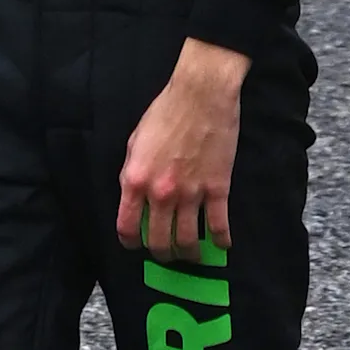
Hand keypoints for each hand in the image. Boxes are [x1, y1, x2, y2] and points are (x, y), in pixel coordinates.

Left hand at [118, 38, 247, 256]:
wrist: (201, 95)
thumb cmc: (166, 112)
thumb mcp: (135, 142)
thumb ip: (131, 173)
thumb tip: (132, 195)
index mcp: (136, 180)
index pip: (127, 227)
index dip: (130, 242)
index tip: (136, 244)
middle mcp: (161, 193)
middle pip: (159, 241)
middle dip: (162, 253)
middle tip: (167, 253)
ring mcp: (191, 193)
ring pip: (188, 240)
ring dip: (189, 253)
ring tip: (192, 254)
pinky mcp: (217, 189)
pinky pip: (218, 226)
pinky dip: (220, 241)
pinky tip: (222, 245)